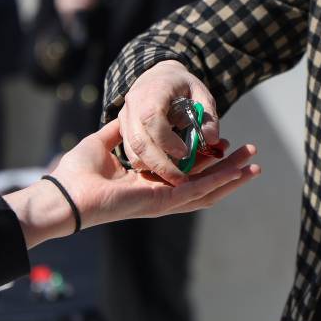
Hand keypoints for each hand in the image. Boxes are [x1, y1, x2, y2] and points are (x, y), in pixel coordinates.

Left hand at [5, 119, 258, 246]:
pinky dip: (219, 182)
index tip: (223, 144)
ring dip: (232, 177)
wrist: (65, 194)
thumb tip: (124, 117)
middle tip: (252, 158)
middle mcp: (161, 195)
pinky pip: (198, 191)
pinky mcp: (161, 202)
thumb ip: (118, 132)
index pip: (187, 175)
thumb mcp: (102, 142)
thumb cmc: (77, 173)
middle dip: (230, 171)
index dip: (208, 162)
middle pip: (205, 185)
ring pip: (208, 190)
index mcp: (149, 184)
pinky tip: (237, 173)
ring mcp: (163, 201)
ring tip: (254, 165)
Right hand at [117, 60, 220, 185]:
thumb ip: (208, 116)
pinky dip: (146, 164)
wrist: (158, 76)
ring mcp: (125, 117)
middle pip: (139, 140)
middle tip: (180, 179)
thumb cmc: (182, 85)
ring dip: (152, 167)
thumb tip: (213, 140)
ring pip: (132, 149)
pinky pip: (130, 151)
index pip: (152, 118)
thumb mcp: (201, 93)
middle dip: (159, 163)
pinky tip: (163, 170)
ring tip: (173, 177)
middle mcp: (133, 104)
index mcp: (153, 91)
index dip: (166, 139)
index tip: (184, 153)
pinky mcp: (123, 128)